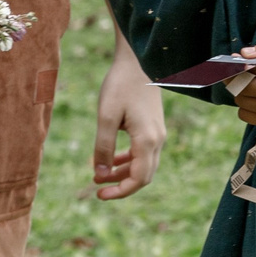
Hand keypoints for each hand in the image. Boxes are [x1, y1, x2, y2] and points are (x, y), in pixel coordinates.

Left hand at [91, 39, 165, 199]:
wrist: (137, 62)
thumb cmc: (120, 86)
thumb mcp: (106, 117)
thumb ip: (103, 148)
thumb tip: (101, 176)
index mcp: (147, 140)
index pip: (138, 179)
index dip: (120, 192)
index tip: (99, 195)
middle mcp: (157, 140)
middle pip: (143, 176)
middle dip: (120, 186)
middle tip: (97, 190)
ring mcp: (157, 134)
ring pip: (143, 165)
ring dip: (122, 174)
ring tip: (99, 176)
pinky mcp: (153, 127)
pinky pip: (143, 153)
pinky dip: (128, 161)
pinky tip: (111, 159)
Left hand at [234, 41, 255, 131]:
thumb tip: (245, 52)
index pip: (246, 66)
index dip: (238, 63)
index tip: (235, 62)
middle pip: (239, 84)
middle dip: (236, 78)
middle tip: (241, 75)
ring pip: (240, 100)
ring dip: (242, 93)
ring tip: (253, 89)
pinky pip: (246, 116)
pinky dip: (246, 108)